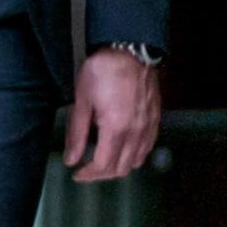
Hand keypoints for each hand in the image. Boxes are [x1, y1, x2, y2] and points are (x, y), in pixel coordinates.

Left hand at [65, 46, 161, 182]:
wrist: (130, 51)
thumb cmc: (103, 70)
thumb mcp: (82, 100)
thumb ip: (76, 133)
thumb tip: (71, 158)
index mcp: (116, 128)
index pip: (103, 165)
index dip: (88, 174)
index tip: (76, 173)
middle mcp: (137, 132)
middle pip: (121, 168)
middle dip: (101, 175)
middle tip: (85, 170)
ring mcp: (149, 127)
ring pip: (136, 161)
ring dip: (118, 167)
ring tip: (101, 162)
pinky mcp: (155, 120)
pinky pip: (147, 148)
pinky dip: (134, 156)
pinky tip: (122, 150)